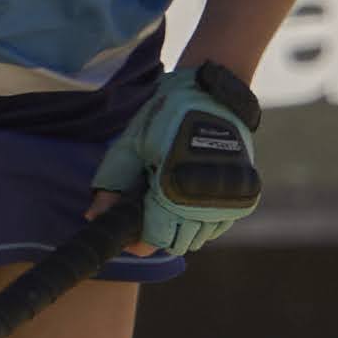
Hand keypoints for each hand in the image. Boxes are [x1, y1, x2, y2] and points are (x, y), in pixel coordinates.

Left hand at [89, 64, 264, 256]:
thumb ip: (111, 182)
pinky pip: (220, 226)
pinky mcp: (244, 195)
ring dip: (185, 226)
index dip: (138, 239)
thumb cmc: (166, 115)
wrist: (213, 94)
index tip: (132, 228)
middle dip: (161, 231)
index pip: (154, 241)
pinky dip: (206, 219)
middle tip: (153, 206)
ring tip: (174, 197)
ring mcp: (227, 202)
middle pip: (178, 243)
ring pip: (201, 237)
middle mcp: (202, 204)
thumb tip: (93, 217)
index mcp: (171, 192)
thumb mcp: (132, 143)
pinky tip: (193, 197)